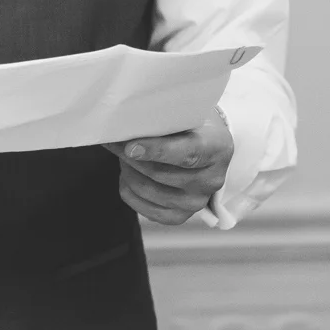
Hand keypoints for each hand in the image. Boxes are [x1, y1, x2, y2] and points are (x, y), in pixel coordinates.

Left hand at [103, 110, 232, 224]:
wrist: (204, 146)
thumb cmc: (189, 125)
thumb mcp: (185, 113)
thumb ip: (162, 118)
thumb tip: (124, 121)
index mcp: (217, 149)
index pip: (188, 154)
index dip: (157, 151)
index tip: (130, 146)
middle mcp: (211, 180)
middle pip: (159, 173)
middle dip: (128, 156)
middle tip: (112, 140)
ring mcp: (196, 202)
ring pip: (146, 189)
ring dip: (127, 169)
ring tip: (123, 153)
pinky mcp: (179, 216)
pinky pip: (141, 206)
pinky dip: (128, 187)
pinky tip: (129, 171)